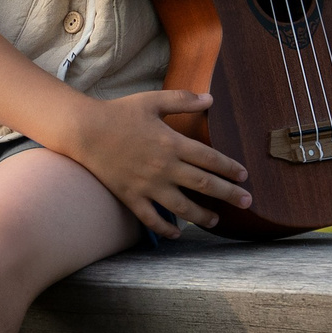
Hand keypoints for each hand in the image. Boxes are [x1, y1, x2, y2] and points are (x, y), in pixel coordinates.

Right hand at [68, 91, 251, 237]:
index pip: (210, 158)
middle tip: (247, 203)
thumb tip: (211, 98)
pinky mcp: (130, 196)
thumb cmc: (118, 113)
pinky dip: (165, 228)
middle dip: (228, 194)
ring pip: (182, 207)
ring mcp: (147, 185)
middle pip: (204, 184)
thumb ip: (183, 100)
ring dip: (202, 216)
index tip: (244, 176)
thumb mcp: (152, 101)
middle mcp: (164, 167)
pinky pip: (151, 218)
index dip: (230, 168)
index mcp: (171, 142)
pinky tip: (176, 234)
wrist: (84, 130)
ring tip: (216, 220)